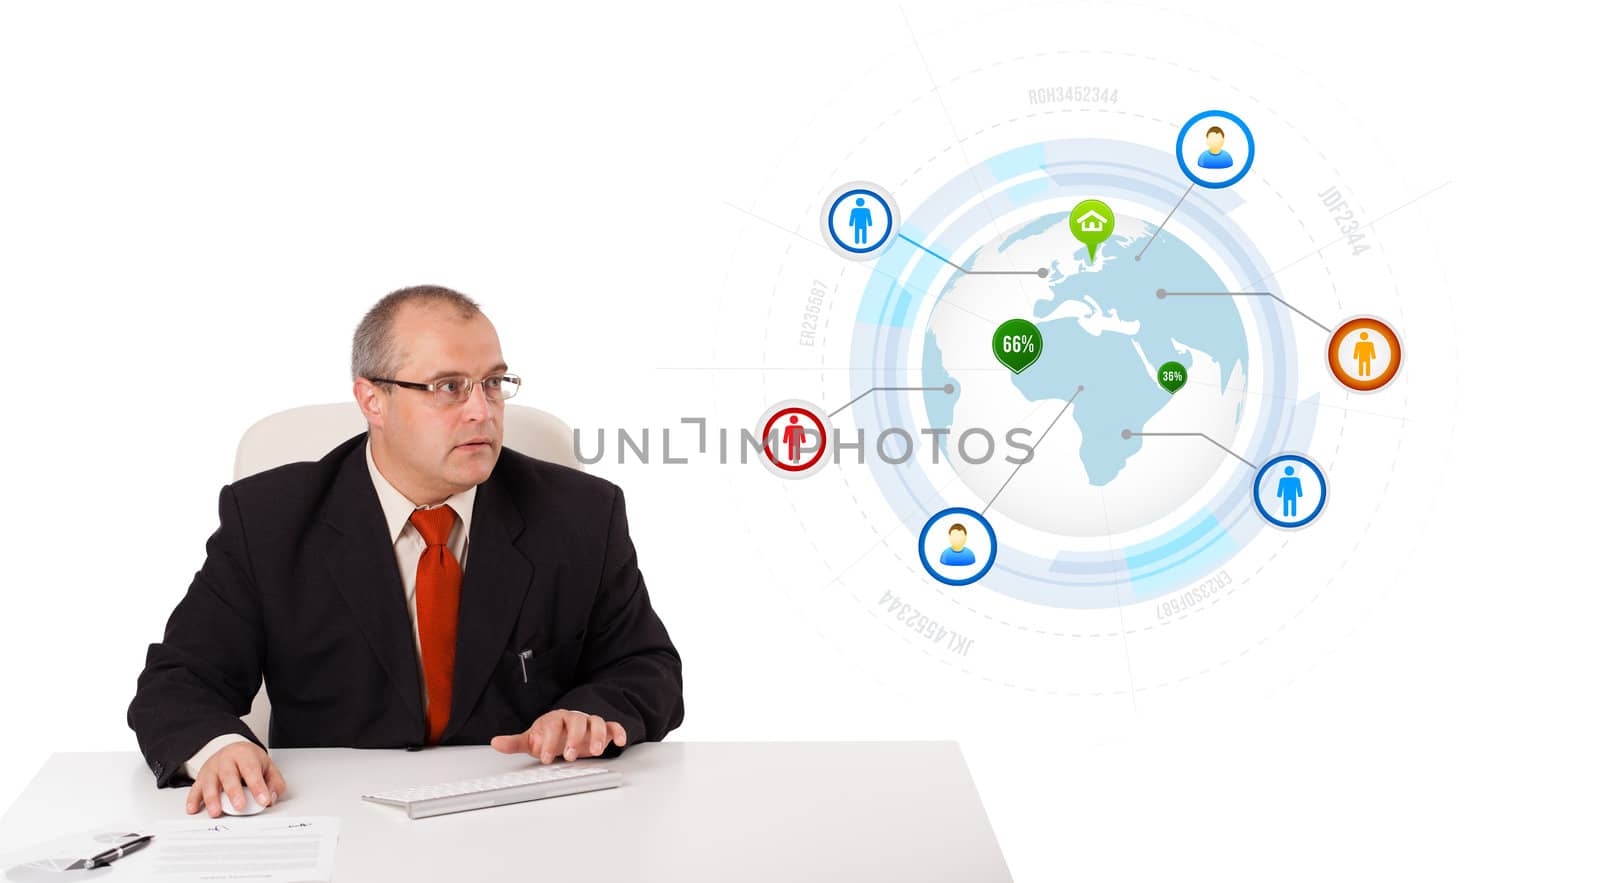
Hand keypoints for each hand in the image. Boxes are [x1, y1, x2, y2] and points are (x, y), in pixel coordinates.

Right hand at [185, 741, 286, 817]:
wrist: (231, 750)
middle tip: (240, 806)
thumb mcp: (267, 766)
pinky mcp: (201, 778)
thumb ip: (274, 782)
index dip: (258, 786)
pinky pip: (195, 788)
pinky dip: (193, 799)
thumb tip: (272, 798)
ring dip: (212, 798)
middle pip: (228, 775)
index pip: (251, 770)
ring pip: (209, 783)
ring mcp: (211, 769)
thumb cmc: (249, 760)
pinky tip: (193, 809)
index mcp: (244, 754)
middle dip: (234, 792)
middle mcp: (226, 760)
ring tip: (216, 812)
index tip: (264, 800)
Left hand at [491, 709, 626, 763]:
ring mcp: (589, 722)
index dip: (548, 741)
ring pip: (596, 722)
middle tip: (569, 756)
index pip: (552, 726)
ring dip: (597, 735)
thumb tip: (495, 743)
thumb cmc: (549, 736)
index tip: (544, 758)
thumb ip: (515, 743)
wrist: (565, 731)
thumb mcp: (531, 740)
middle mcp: (573, 718)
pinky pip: (613, 726)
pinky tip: (620, 742)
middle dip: (574, 739)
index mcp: (554, 719)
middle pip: (577, 721)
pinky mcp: (603, 729)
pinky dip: (618, 732)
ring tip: (596, 752)